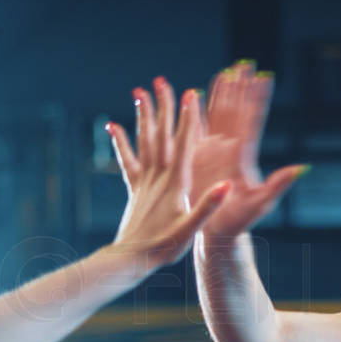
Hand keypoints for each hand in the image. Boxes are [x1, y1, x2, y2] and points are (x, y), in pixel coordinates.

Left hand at [105, 77, 230, 270]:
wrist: (130, 260)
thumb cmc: (163, 247)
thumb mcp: (190, 229)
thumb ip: (207, 206)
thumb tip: (227, 186)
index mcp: (174, 185)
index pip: (183, 145)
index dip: (188, 120)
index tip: (191, 94)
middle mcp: (157, 178)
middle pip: (161, 136)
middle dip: (163, 108)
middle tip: (163, 81)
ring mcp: (143, 181)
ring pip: (144, 142)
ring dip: (143, 117)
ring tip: (139, 93)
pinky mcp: (134, 188)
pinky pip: (127, 160)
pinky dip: (120, 141)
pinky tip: (113, 125)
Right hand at [189, 61, 307, 237]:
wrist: (218, 232)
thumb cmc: (241, 222)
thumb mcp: (262, 204)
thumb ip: (279, 185)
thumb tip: (302, 168)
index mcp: (243, 155)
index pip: (252, 120)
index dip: (257, 99)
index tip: (264, 77)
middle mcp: (230, 149)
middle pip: (235, 111)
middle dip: (240, 88)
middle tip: (246, 64)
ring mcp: (214, 151)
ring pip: (218, 116)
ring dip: (222, 94)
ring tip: (228, 72)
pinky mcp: (197, 158)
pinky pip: (195, 129)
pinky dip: (195, 112)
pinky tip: (194, 95)